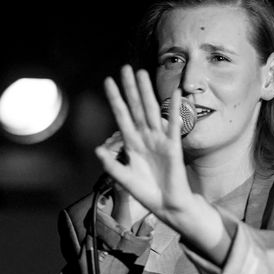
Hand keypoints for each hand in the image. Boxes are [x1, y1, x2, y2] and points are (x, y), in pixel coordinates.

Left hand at [95, 66, 193, 220]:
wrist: (167, 206)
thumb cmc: (147, 193)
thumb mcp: (124, 179)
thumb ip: (111, 164)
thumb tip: (97, 149)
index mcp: (132, 144)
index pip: (122, 116)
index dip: (115, 99)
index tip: (108, 82)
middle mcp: (145, 137)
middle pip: (136, 107)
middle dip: (130, 88)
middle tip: (126, 68)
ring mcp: (159, 140)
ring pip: (151, 111)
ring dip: (147, 92)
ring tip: (142, 73)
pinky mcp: (173, 146)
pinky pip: (173, 124)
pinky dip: (175, 108)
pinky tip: (176, 93)